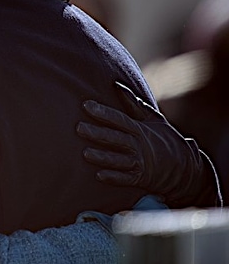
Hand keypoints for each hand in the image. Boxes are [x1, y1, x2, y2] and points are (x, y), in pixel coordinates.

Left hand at [77, 81, 220, 206]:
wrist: (186, 169)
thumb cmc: (165, 140)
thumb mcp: (154, 120)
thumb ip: (134, 104)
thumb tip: (117, 85)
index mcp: (140, 129)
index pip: (119, 119)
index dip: (103, 112)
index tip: (86, 105)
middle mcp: (139, 146)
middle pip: (115, 138)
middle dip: (97, 133)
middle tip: (78, 128)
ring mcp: (139, 163)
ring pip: (118, 159)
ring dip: (102, 157)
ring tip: (85, 153)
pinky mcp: (139, 178)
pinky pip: (125, 179)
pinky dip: (113, 177)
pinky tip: (99, 175)